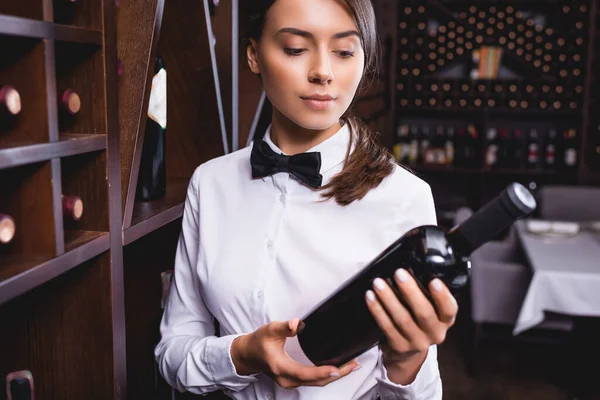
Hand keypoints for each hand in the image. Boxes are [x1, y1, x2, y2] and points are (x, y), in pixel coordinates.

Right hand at [231, 318, 359, 389]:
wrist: (248, 354)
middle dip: (337, 374)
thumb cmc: (258, 342)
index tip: (337, 369)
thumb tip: (298, 323)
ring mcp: (290, 382)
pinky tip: (338, 369)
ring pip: (316, 383)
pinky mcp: (294, 380)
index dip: (322, 372)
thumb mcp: (270, 329)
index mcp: (281, 367)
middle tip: (354, 364)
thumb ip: (284, 326)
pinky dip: (326, 376)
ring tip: (351, 366)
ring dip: (334, 376)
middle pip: (316, 381)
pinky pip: (313, 381)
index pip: (305, 373)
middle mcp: (287, 379)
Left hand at [365, 268, 457, 382]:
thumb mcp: (431, 310)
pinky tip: (370, 297)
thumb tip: (412, 268)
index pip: (449, 309)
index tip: (434, 281)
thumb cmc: (418, 321)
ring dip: (389, 299)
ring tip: (378, 283)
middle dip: (410, 291)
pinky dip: (377, 310)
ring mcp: (417, 342)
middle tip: (399, 273)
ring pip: (402, 319)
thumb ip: (426, 294)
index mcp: (445, 320)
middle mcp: (435, 333)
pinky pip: (386, 326)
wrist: (408, 353)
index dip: (443, 296)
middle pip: (424, 313)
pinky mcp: (399, 346)